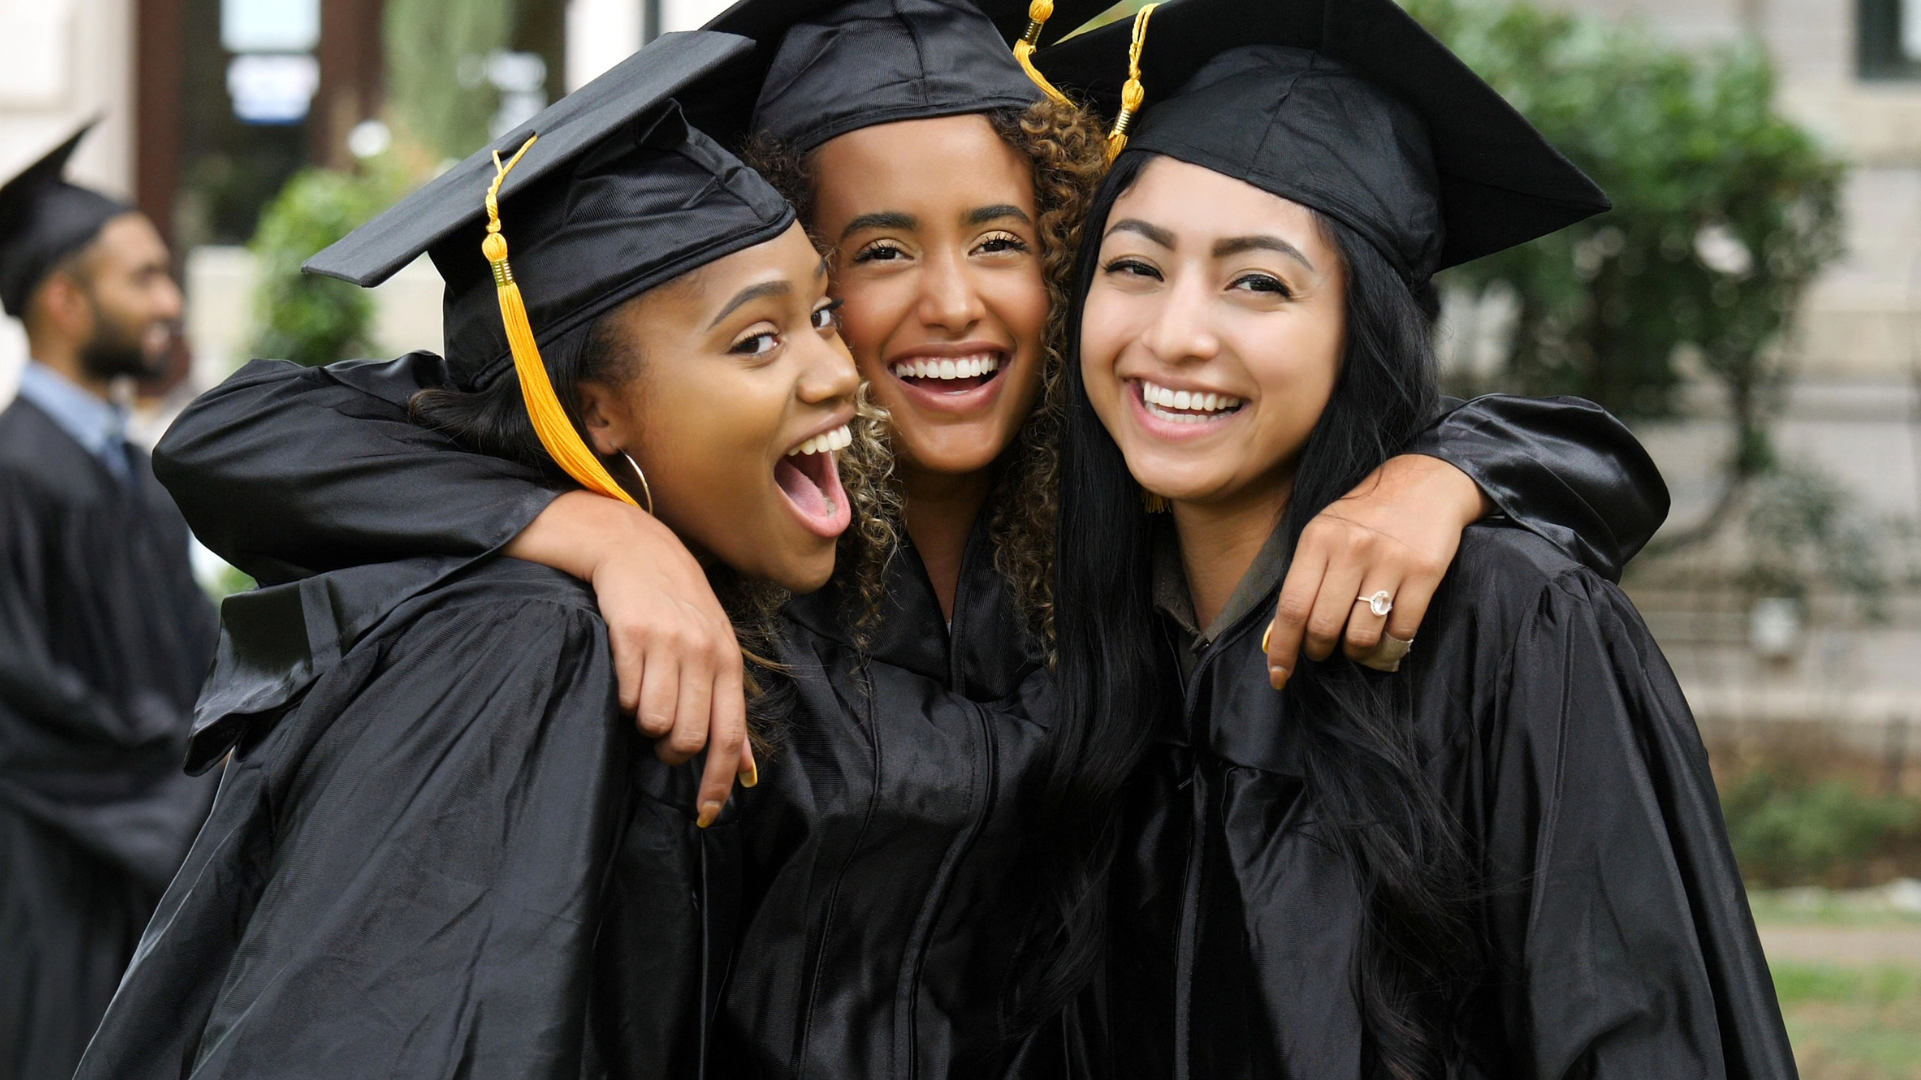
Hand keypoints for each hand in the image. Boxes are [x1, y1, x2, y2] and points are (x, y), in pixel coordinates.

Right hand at [506, 491, 752, 826]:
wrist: (635, 549)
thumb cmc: (679, 607)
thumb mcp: (715, 649)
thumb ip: (729, 708)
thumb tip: (747, 769)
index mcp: (728, 661)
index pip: (729, 736)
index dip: (718, 781)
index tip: (706, 814)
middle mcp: (703, 653)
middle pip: (688, 739)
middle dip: (670, 750)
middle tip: (661, 734)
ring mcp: (668, 644)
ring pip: (653, 723)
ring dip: (642, 722)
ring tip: (642, 695)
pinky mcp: (631, 635)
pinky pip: (623, 695)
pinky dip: (621, 697)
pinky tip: (624, 674)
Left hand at [1262, 454, 1491, 687]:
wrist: (1427, 482)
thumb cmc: (1366, 515)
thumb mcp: (1325, 532)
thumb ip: (1305, 576)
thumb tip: (1282, 634)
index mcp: (1318, 539)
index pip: (1292, 606)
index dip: (1283, 648)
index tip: (1278, 675)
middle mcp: (1351, 549)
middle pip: (1324, 626)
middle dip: (1319, 651)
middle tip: (1323, 651)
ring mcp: (1390, 560)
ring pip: (1362, 635)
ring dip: (1356, 652)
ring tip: (1356, 643)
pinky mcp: (1425, 571)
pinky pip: (1402, 630)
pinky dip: (1391, 646)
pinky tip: (1387, 638)